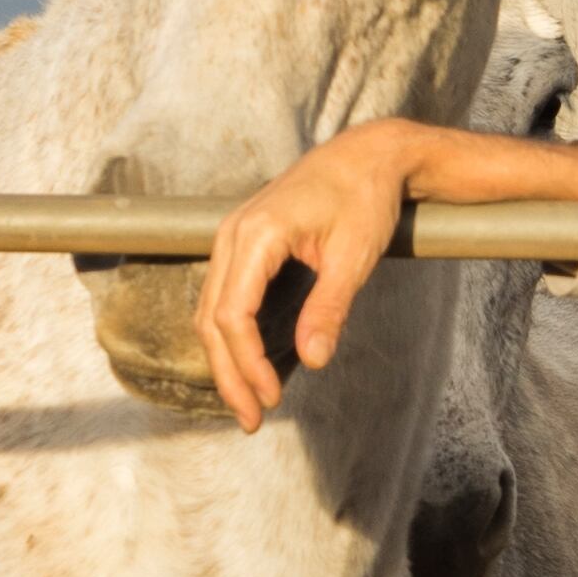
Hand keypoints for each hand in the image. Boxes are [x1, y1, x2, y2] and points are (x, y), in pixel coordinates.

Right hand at [193, 121, 577, 430]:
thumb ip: (329, 308)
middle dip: (229, 375)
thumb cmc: (365, 199)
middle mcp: (232, 234)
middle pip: (212, 319)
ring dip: (226, 360)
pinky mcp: (242, 245)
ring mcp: (232, 237)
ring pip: (211, 311)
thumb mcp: (353, 256)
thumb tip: (312, 360)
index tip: (272, 399)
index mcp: (257, 234)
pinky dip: (231, 336)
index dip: (248, 364)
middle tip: (252, 420)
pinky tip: (251, 366)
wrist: (367, 156)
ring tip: (249, 403)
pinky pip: (224, 297)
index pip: (234, 314)